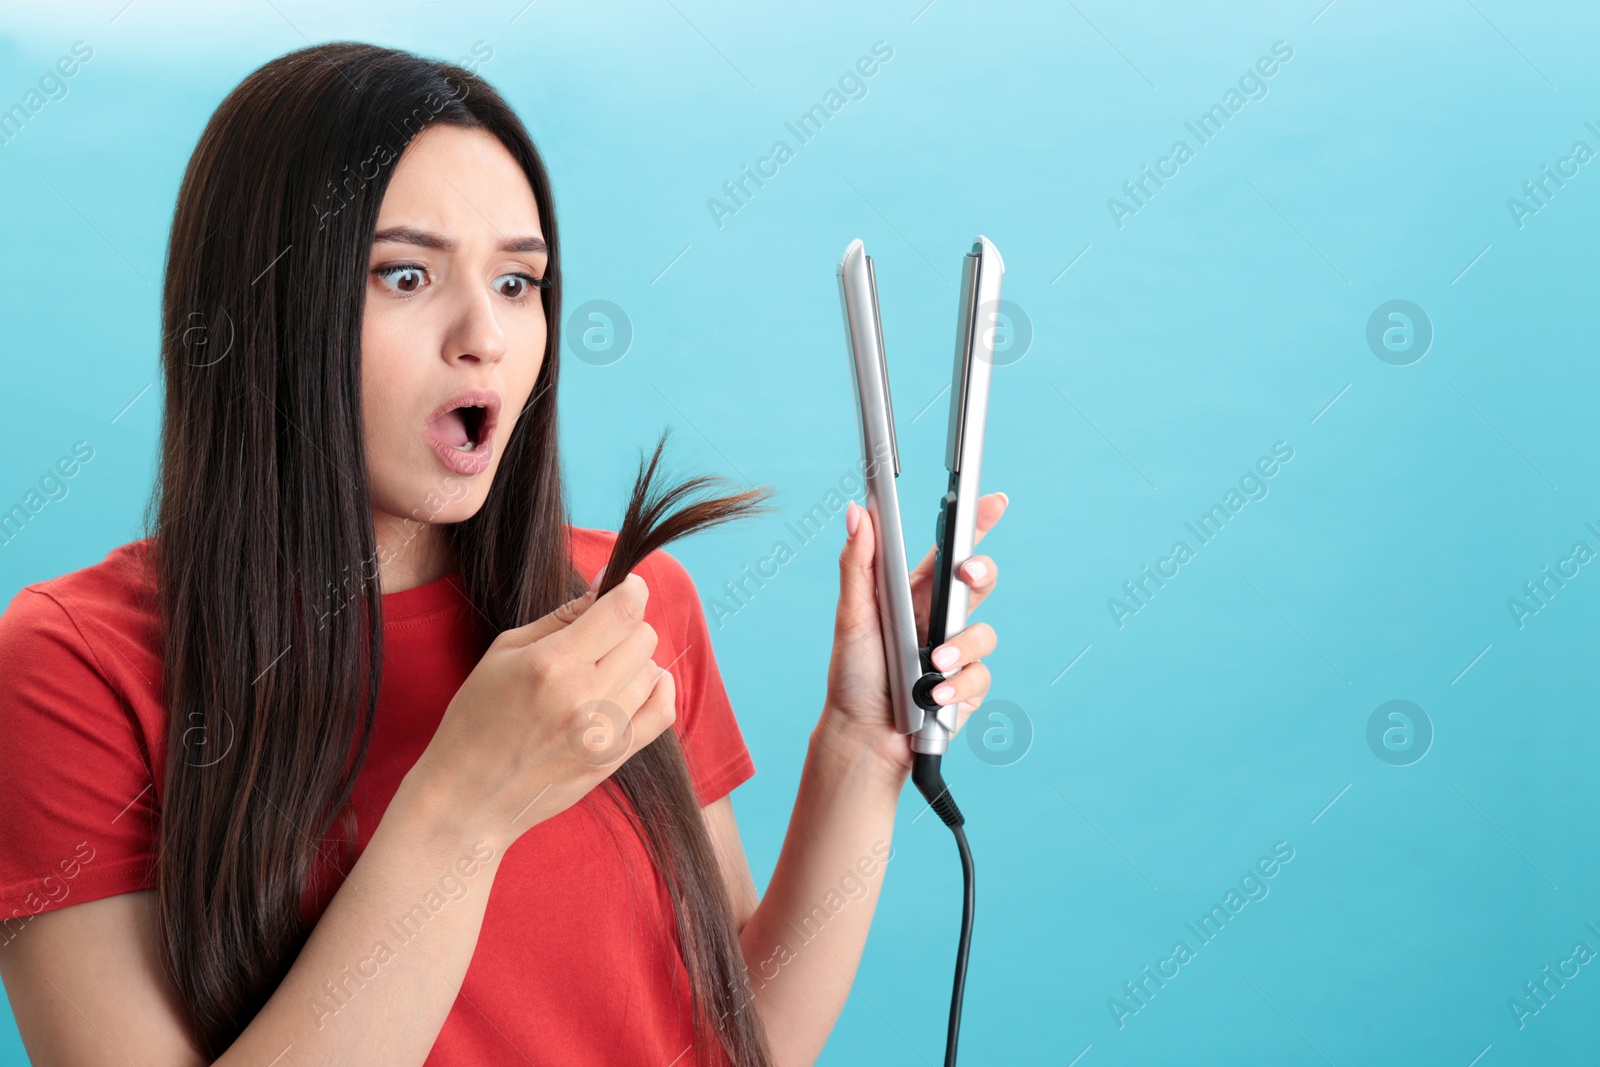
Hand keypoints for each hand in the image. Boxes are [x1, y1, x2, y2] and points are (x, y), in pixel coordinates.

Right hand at [401, 573, 676, 852]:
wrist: (469, 797)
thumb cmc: (476, 719)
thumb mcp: (504, 653)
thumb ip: (561, 617)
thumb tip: (605, 586)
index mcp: (552, 664)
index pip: (622, 611)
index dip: (632, 590)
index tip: (627, 586)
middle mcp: (586, 697)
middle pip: (643, 637)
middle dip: (625, 627)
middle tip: (599, 636)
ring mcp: (605, 732)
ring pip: (653, 670)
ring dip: (633, 661)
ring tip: (600, 669)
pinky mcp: (616, 757)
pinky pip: (663, 710)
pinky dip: (657, 689)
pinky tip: (636, 684)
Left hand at [819, 492, 1006, 780]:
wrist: (863, 735)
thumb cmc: (853, 675)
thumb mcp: (852, 616)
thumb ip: (858, 563)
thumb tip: (856, 511)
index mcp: (915, 594)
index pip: (948, 551)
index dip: (974, 523)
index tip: (993, 500)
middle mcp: (940, 618)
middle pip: (978, 582)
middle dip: (980, 571)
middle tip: (966, 573)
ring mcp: (957, 652)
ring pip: (984, 633)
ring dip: (960, 647)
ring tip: (933, 663)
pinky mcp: (968, 687)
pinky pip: (980, 676)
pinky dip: (958, 685)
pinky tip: (934, 696)